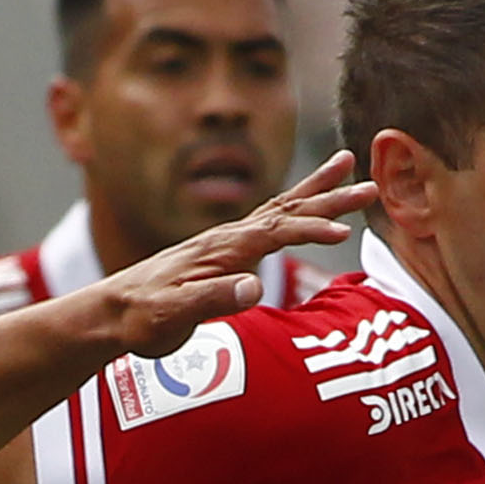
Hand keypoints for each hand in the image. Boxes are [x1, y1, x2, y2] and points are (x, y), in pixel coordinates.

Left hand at [92, 155, 376, 357]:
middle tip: (371, 184)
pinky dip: (297, 208)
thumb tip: (254, 288)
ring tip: (348, 165)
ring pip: (282, 207)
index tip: (343, 233)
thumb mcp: (173, 316)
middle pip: (288, 208)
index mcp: (221, 249)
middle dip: (329, 196)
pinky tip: (307, 203)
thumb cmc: (141, 318)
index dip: (310, 229)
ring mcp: (227, 241)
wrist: (114, 311)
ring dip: (317, 190)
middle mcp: (228, 236)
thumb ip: (212, 300)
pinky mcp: (226, 252)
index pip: (275, 231)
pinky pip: (271, 222)